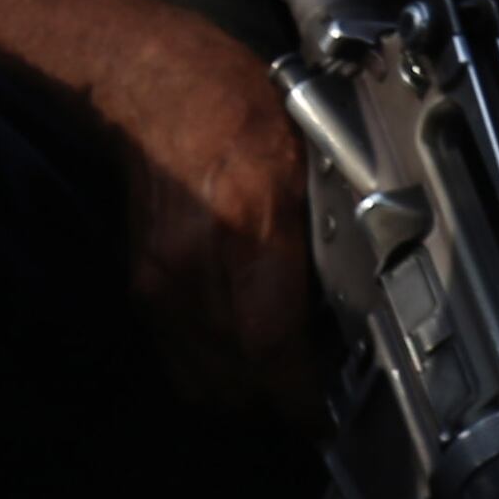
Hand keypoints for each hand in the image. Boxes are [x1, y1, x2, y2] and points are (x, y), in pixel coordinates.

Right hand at [86, 13, 315, 419]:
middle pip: (234, 378)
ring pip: (200, 377)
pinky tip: (238, 347)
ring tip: (279, 375)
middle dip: (276, 399)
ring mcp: (159, 282)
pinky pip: (174, 352)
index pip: (271, 345)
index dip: (300, 394)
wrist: (156, 85)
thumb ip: (329, 235)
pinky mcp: (139, 284)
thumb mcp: (313, 162)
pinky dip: (208, 365)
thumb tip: (359, 296)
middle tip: (312, 393)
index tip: (325, 414)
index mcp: (249, 231)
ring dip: (241, 389)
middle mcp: (196, 268)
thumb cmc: (243, 107)